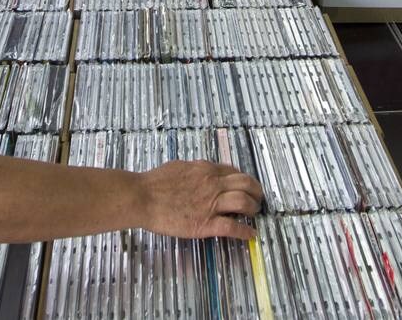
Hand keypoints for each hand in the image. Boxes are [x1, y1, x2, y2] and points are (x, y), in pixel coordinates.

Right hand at [138, 161, 263, 240]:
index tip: (247, 186)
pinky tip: (251, 234)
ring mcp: (211, 204)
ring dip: (253, 208)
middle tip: (258, 199)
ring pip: (244, 202)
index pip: (234, 172)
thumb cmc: (155, 182)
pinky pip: (232, 227)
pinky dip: (245, 231)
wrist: (143, 197)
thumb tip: (200, 171)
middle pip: (246, 184)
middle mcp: (213, 184)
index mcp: (206, 169)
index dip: (244, 180)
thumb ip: (194, 170)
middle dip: (256, 192)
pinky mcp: (205, 223)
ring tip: (254, 214)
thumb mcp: (179, 167)